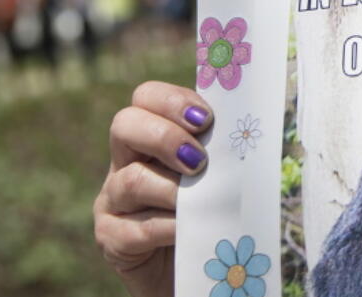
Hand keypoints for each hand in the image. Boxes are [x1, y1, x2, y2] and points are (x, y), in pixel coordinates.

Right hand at [93, 81, 212, 296]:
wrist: (198, 266)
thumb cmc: (213, 209)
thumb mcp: (217, 173)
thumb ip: (221, 148)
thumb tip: (249, 130)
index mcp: (151, 135)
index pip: (146, 96)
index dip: (172, 101)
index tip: (206, 120)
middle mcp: (125, 161)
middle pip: (124, 124)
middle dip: (166, 137)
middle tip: (199, 160)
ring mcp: (113, 200)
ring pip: (131, 179)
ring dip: (172, 189)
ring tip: (200, 200)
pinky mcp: (112, 238)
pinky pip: (136, 227)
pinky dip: (168, 227)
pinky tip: (188, 230)